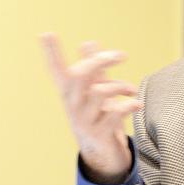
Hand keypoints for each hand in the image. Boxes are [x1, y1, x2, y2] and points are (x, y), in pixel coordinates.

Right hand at [41, 33, 141, 183]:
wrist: (101, 151)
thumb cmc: (97, 115)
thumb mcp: (94, 90)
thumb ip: (93, 68)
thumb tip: (88, 42)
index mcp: (70, 92)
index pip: (57, 70)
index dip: (52, 53)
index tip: (46, 33)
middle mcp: (73, 104)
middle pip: (80, 75)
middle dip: (100, 61)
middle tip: (121, 56)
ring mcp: (84, 120)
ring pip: (99, 92)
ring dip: (120, 86)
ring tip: (132, 89)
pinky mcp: (99, 133)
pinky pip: (113, 114)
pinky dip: (128, 105)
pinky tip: (137, 104)